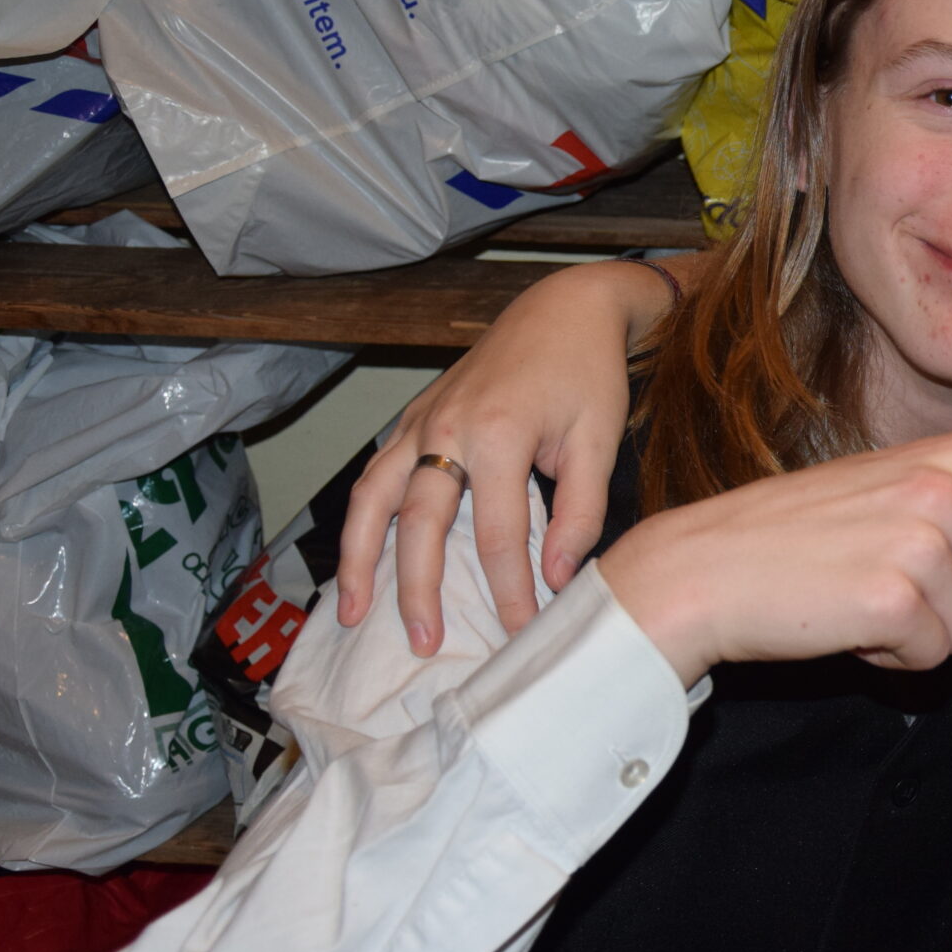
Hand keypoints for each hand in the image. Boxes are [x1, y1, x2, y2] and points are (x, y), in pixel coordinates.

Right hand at [336, 259, 675, 654]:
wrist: (563, 307)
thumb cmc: (587, 373)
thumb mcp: (599, 440)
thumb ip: (580, 512)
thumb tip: (555, 579)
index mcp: (498, 433)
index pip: (497, 536)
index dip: (510, 591)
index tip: (522, 633)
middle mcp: (446, 429)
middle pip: (419, 525)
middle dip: (418, 591)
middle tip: (424, 644)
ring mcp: (421, 421)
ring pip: (372, 498)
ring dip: (357, 558)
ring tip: (353, 613)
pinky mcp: (413, 417)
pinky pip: (375, 475)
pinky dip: (361, 519)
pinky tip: (359, 556)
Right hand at [601, 414, 951, 684]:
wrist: (700, 572)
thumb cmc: (787, 539)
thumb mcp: (881, 498)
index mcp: (938, 457)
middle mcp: (939, 489)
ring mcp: (921, 544)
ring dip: (924, 636)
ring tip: (857, 605)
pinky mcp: (897, 599)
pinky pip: (929, 656)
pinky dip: (891, 656)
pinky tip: (843, 625)